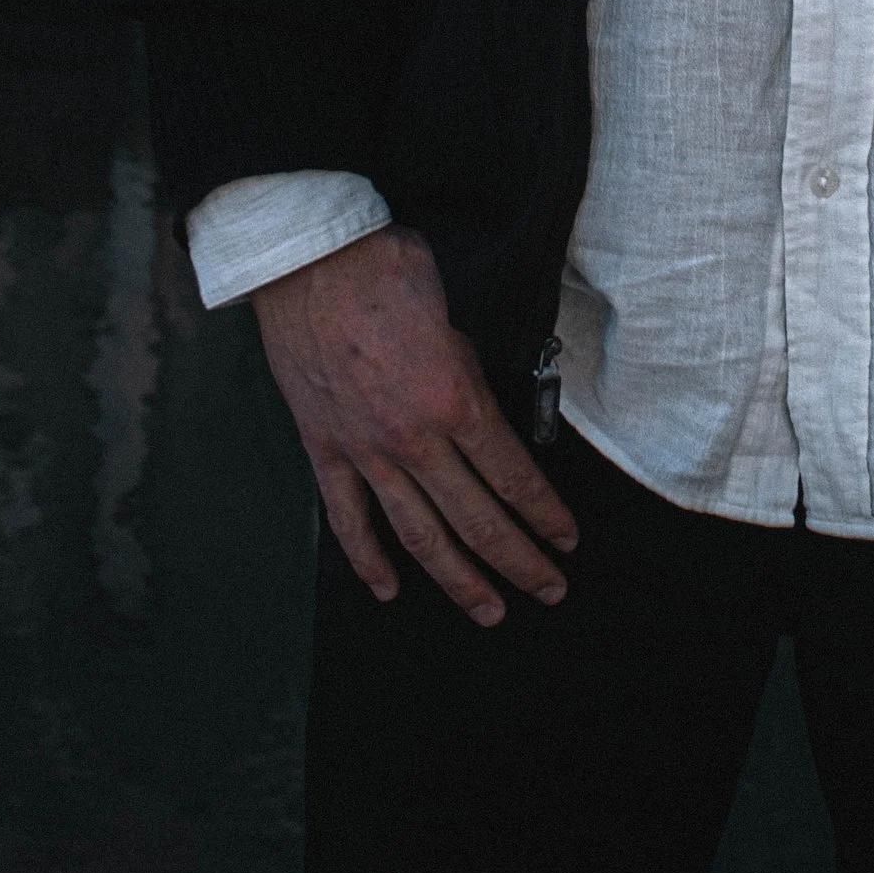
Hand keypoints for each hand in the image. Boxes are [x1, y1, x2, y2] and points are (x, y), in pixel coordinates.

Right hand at [253, 223, 576, 625]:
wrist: (308, 261)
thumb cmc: (383, 270)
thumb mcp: (453, 313)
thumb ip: (469, 368)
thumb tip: (472, 395)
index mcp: (456, 400)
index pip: (514, 476)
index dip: (545, 514)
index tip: (566, 538)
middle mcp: (414, 439)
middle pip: (478, 519)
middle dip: (520, 561)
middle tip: (550, 589)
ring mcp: (366, 452)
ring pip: (420, 535)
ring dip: (458, 580)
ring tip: (489, 611)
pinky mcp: (325, 450)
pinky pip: (347, 520)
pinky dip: (368, 560)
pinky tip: (389, 589)